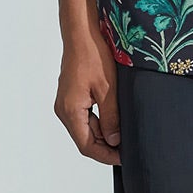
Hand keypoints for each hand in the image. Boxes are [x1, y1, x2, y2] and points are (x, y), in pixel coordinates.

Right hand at [53, 30, 121, 165]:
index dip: (106, 155)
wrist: (82, 33)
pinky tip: (114, 121)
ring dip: (104, 135)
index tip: (124, 158)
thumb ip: (111, 118)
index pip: (87, 146)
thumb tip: (115, 141)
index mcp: (70, 110)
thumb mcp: (108, 89)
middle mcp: (64, 110)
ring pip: (85, 129)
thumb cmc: (93, 55)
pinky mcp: (71, 97)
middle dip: (107, 147)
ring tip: (124, 135)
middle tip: (129, 149)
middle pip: (85, 140)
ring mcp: (66, 104)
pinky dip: (99, 123)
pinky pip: (85, 118)